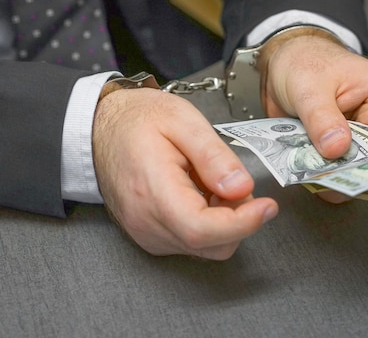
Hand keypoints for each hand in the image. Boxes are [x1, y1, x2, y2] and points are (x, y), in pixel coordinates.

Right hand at [92, 88, 277, 259]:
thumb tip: (241, 188)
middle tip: (232, 180)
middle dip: (237, 218)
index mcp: (154, 191)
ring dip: (223, 220)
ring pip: (205, 246)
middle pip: (210, 244)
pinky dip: (207, 222)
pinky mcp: (150, 235)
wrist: (101, 126)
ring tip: (209, 180)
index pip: (203, 229)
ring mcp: (147, 233)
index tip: (267, 206)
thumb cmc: (137, 119)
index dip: (243, 223)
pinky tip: (198, 191)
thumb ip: (214, 156)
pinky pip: (191, 241)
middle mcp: (147, 222)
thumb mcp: (183, 121)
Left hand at [263, 35, 367, 203]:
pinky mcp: (334, 156)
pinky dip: (326, 182)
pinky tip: (312, 180)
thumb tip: (337, 149)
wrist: (279, 67)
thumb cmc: (305, 62)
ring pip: (362, 173)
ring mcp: (355, 143)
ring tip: (327, 183)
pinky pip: (336, 177)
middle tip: (358, 184)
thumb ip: (322, 118)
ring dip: (346, 181)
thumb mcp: (310, 87)